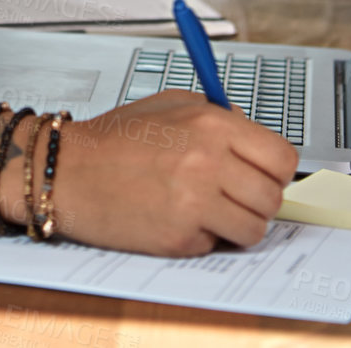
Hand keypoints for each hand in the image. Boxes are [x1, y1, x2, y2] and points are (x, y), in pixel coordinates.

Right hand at [42, 91, 298, 257]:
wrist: (69, 170)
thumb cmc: (115, 138)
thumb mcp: (171, 105)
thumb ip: (220, 116)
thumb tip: (257, 140)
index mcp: (211, 124)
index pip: (282, 157)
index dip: (275, 168)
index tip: (262, 172)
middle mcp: (208, 161)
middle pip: (273, 196)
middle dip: (259, 199)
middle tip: (235, 194)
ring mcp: (195, 202)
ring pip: (255, 228)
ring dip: (238, 224)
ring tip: (210, 209)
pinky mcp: (179, 237)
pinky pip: (218, 244)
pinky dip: (206, 237)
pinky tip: (179, 218)